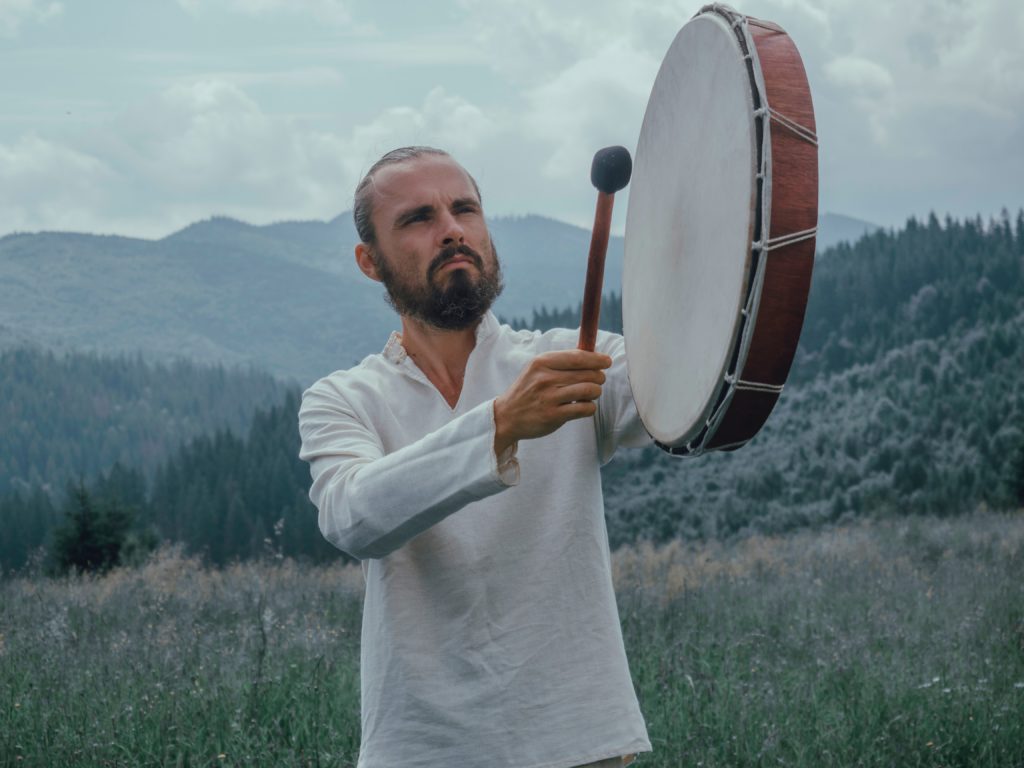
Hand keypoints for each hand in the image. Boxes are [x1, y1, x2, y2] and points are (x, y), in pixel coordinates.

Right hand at [493, 350, 611, 454]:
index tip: (606, 361)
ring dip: (596, 392)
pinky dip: (590, 407)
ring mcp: (549, 398)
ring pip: (590, 390)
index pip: (578, 357)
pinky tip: (583, 406)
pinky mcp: (554, 416)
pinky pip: (585, 408)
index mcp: (541, 362)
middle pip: (588, 374)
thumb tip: (591, 354)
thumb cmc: (527, 390)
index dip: (597, 358)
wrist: (506, 416)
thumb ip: (560, 362)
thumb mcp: (536, 369)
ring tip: (590, 394)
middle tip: (597, 381)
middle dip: (598, 377)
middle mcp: (545, 378)